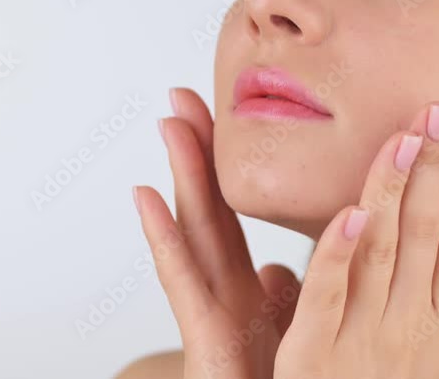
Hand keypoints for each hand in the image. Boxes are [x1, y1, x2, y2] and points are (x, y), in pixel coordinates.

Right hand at [133, 88, 300, 378]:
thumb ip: (285, 302)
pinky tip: (145, 196)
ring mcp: (211, 318)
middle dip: (196, 153)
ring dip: (179, 175)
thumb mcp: (293, 343)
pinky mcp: (205, 344)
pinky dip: (163, 239)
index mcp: (252, 296)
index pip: (236, 217)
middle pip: (210, 211)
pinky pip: (184, 285)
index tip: (218, 115)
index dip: (227, 167)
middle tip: (183, 94)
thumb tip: (277, 267)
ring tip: (168, 122)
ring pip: (194, 233)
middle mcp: (226, 299)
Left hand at [274, 102, 438, 378]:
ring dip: (391, 190)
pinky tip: (350, 211)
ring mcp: (363, 337)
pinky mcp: (313, 352)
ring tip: (403, 137)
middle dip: (433, 170)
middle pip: (424, 234)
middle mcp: (410, 324)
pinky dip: (338, 253)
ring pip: (380, 250)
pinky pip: (327, 294)